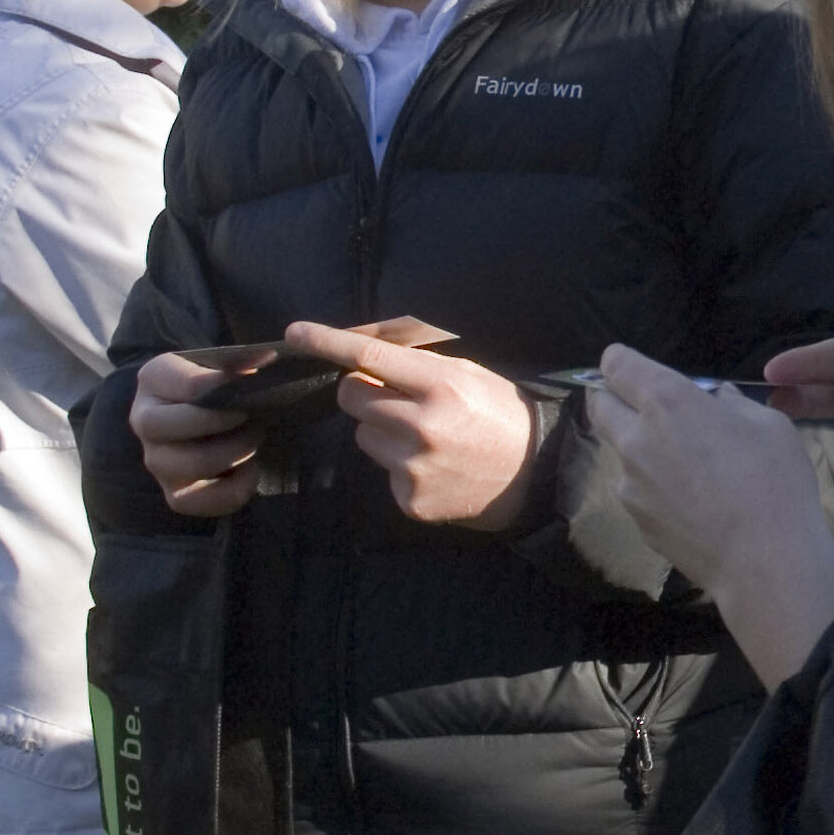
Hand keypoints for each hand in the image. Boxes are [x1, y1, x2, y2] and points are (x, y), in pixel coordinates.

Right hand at [129, 351, 260, 518]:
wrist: (218, 418)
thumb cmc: (223, 386)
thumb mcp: (227, 365)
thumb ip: (243, 359)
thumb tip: (266, 359)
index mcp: (154, 379)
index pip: (187, 385)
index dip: (225, 387)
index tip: (254, 383)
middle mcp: (144, 419)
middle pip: (173, 425)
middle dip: (222, 421)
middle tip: (252, 416)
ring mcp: (155, 460)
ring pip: (189, 464)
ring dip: (232, 453)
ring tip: (254, 440)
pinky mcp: (173, 493)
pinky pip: (195, 503)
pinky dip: (232, 491)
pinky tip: (250, 471)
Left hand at [286, 321, 538, 529]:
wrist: (537, 475)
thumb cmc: (501, 415)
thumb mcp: (470, 375)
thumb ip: (419, 367)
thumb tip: (364, 358)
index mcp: (442, 387)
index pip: (370, 358)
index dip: (328, 343)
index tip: (295, 334)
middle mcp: (423, 427)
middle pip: (351, 398)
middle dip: (363, 392)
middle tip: (394, 397)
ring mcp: (414, 468)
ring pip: (364, 436)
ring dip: (383, 431)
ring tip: (425, 439)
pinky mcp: (410, 500)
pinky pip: (383, 472)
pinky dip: (400, 467)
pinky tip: (434, 468)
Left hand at [586, 343, 833, 682]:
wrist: (764, 562)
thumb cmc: (774, 482)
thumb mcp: (769, 424)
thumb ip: (732, 404)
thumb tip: (716, 401)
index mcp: (667, 402)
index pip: (617, 365)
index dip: (620, 361)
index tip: (635, 369)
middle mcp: (636, 438)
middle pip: (599, 405)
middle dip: (614, 398)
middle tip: (648, 408)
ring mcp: (630, 483)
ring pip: (620, 451)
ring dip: (639, 446)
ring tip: (684, 465)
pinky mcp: (636, 519)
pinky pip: (637, 488)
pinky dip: (653, 484)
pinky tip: (690, 501)